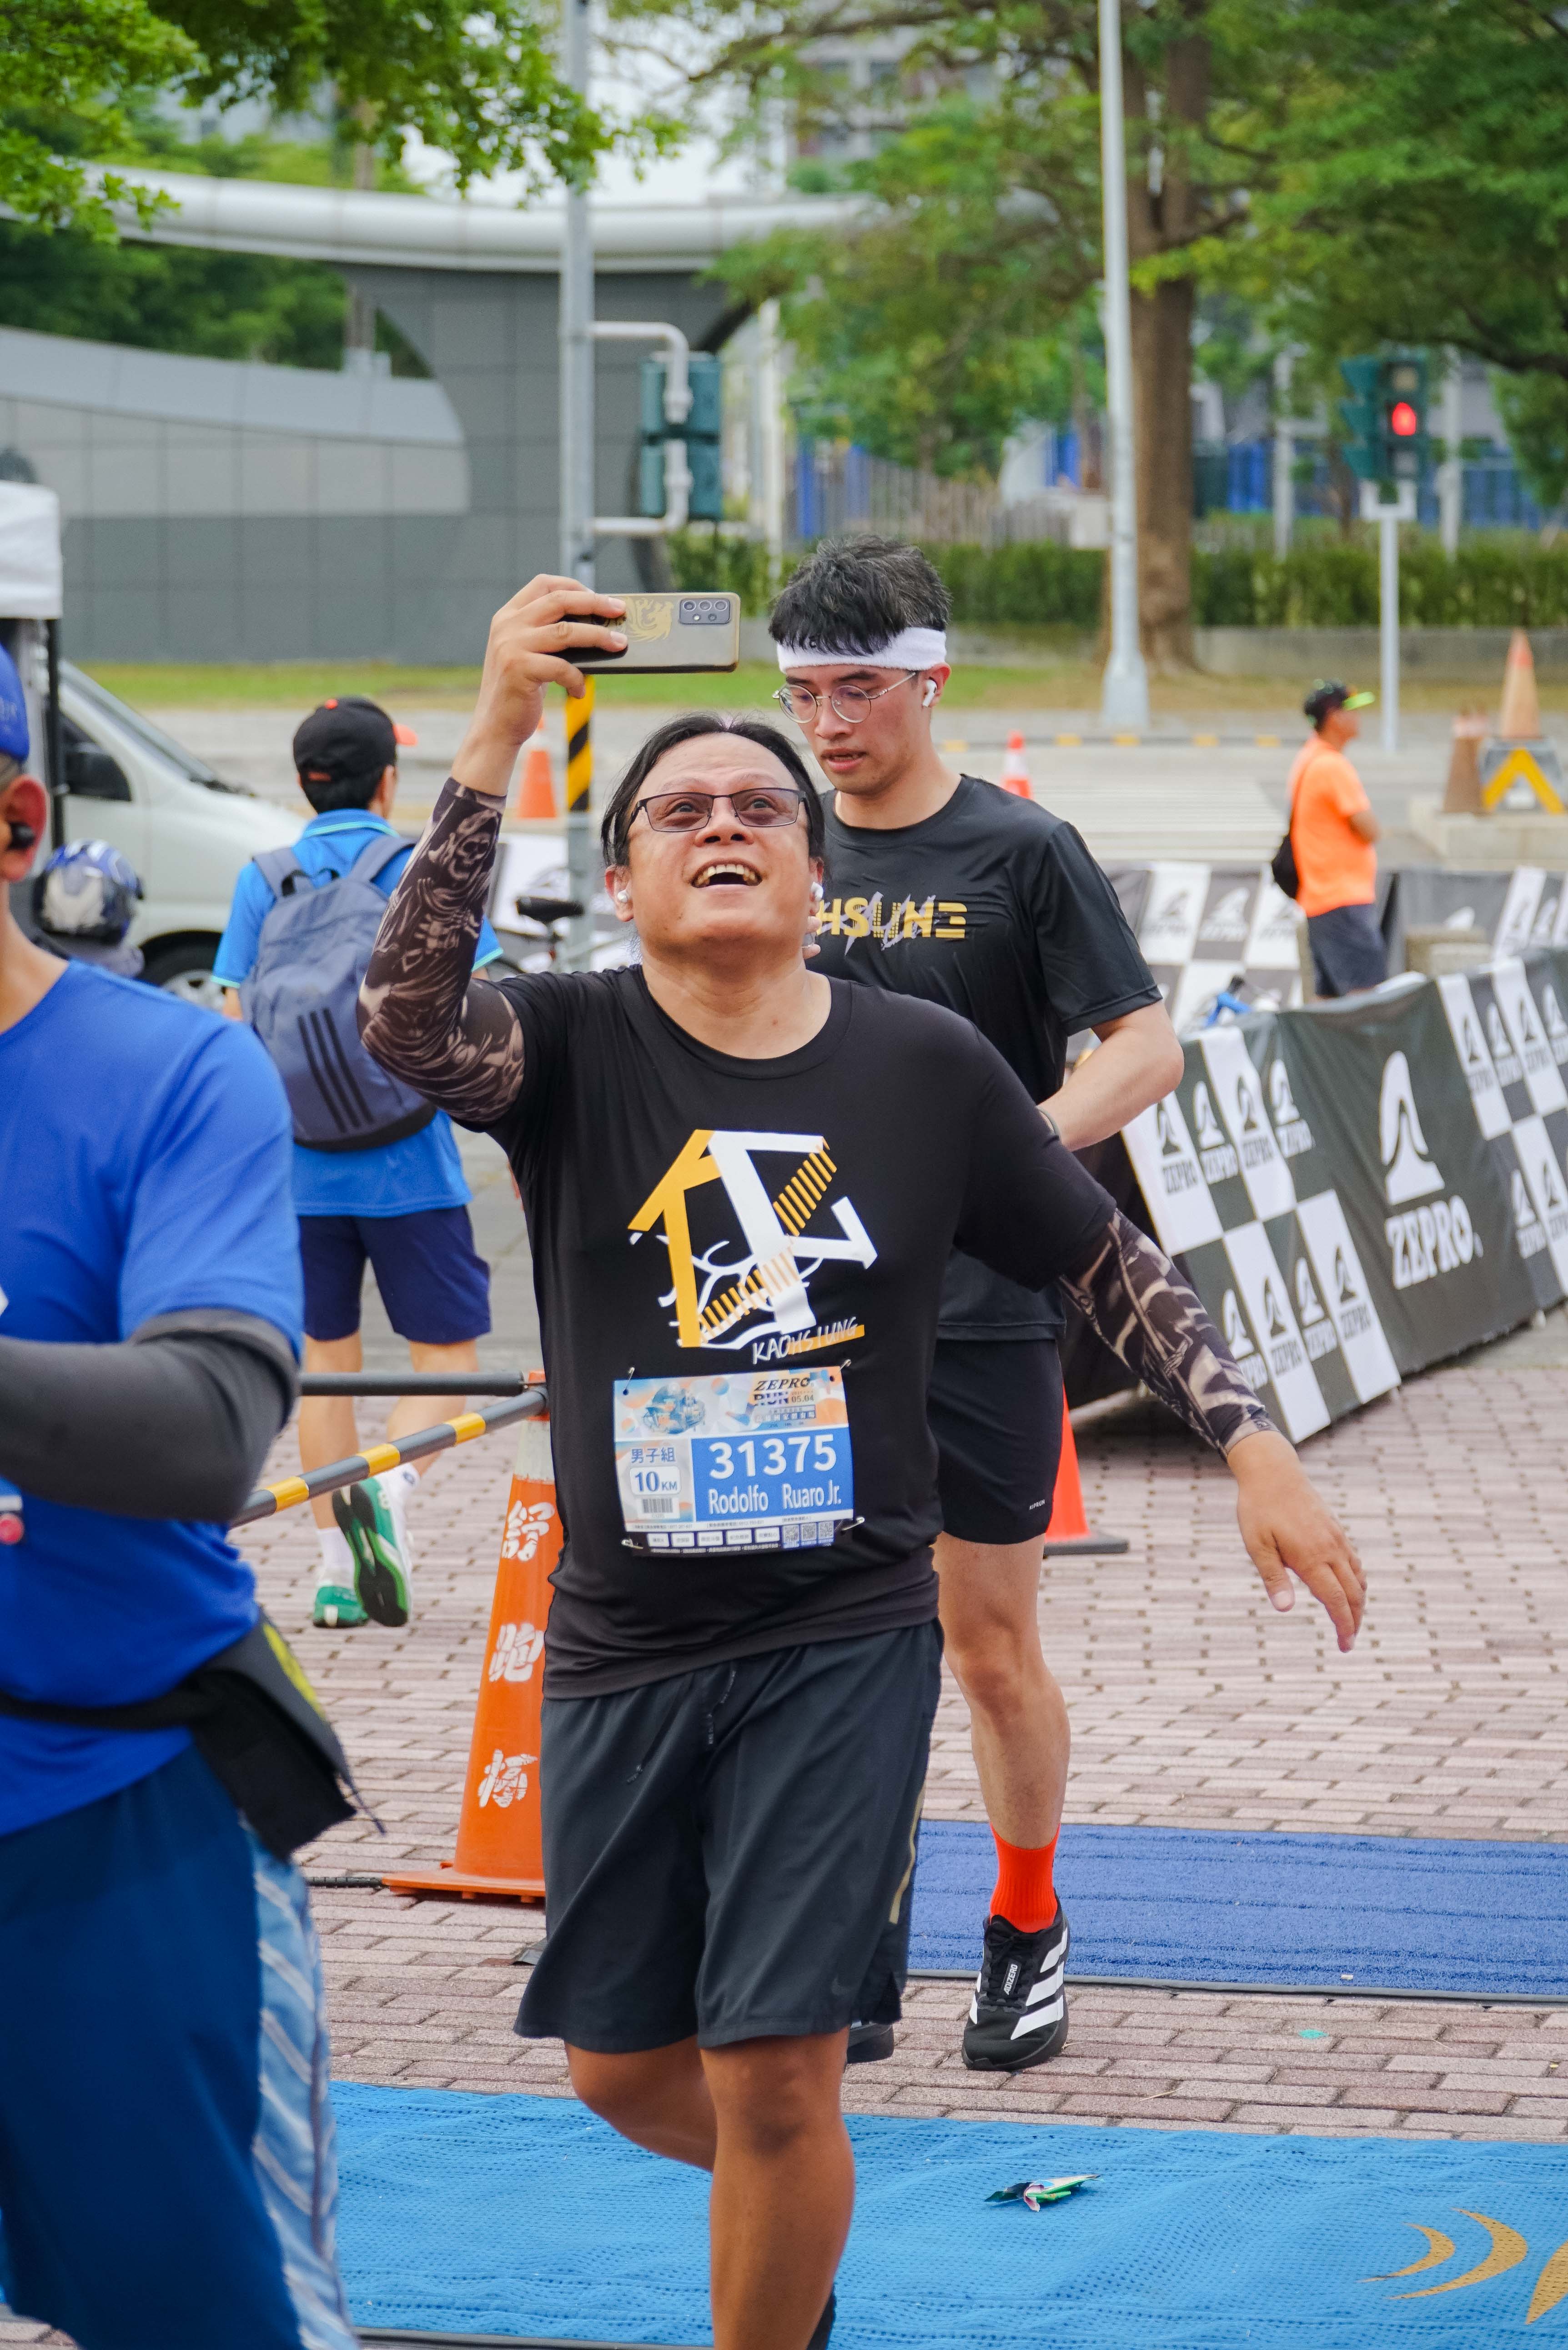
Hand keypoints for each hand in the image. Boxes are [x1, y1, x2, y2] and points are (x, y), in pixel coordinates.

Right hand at [451, 576, 625, 797]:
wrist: (494, 727)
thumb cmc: (519, 692)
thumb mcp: (529, 654)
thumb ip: (549, 635)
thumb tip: (596, 627)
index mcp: (508, 615)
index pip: (543, 584)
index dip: (574, 585)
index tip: (598, 597)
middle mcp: (507, 625)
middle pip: (559, 601)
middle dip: (595, 603)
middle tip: (620, 610)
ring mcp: (511, 646)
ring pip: (565, 631)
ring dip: (598, 637)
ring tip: (620, 645)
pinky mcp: (519, 669)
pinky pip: (561, 667)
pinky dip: (577, 678)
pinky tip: (580, 690)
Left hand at [1228, 1429, 1365, 1652]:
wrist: (1273, 1472)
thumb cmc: (1259, 1510)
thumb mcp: (1258, 1545)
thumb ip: (1273, 1578)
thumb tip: (1285, 1609)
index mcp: (1311, 1558)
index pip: (1336, 1601)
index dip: (1343, 1626)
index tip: (1345, 1646)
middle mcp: (1330, 1550)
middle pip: (1353, 1595)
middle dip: (1354, 1621)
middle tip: (1348, 1642)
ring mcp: (1337, 1539)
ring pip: (1358, 1579)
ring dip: (1358, 1603)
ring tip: (1350, 1621)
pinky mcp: (1336, 1531)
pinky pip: (1355, 1562)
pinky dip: (1357, 1582)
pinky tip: (1350, 1589)